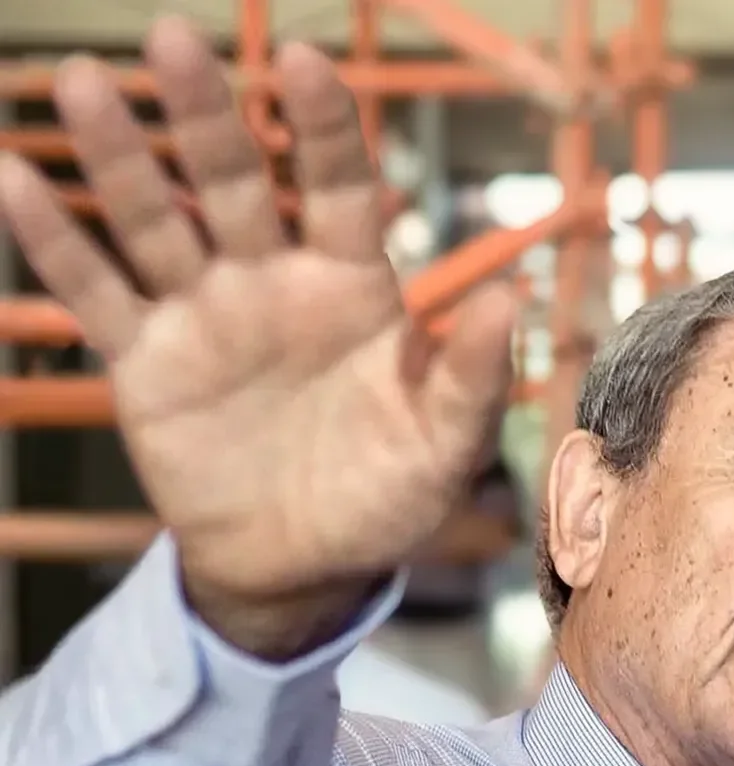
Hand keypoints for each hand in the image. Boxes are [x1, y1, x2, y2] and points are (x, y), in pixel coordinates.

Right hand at [0, 20, 516, 651]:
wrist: (306, 565)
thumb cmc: (387, 495)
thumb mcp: (444, 445)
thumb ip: (471, 374)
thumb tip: (504, 300)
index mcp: (352, 287)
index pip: (338, 187)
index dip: (322, 127)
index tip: (304, 61)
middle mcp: (272, 281)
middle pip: (236, 183)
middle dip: (206, 116)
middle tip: (173, 40)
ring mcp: (203, 315)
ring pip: (155, 222)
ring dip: (118, 157)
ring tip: (86, 83)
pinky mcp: (145, 362)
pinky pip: (94, 293)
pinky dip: (52, 241)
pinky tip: (11, 174)